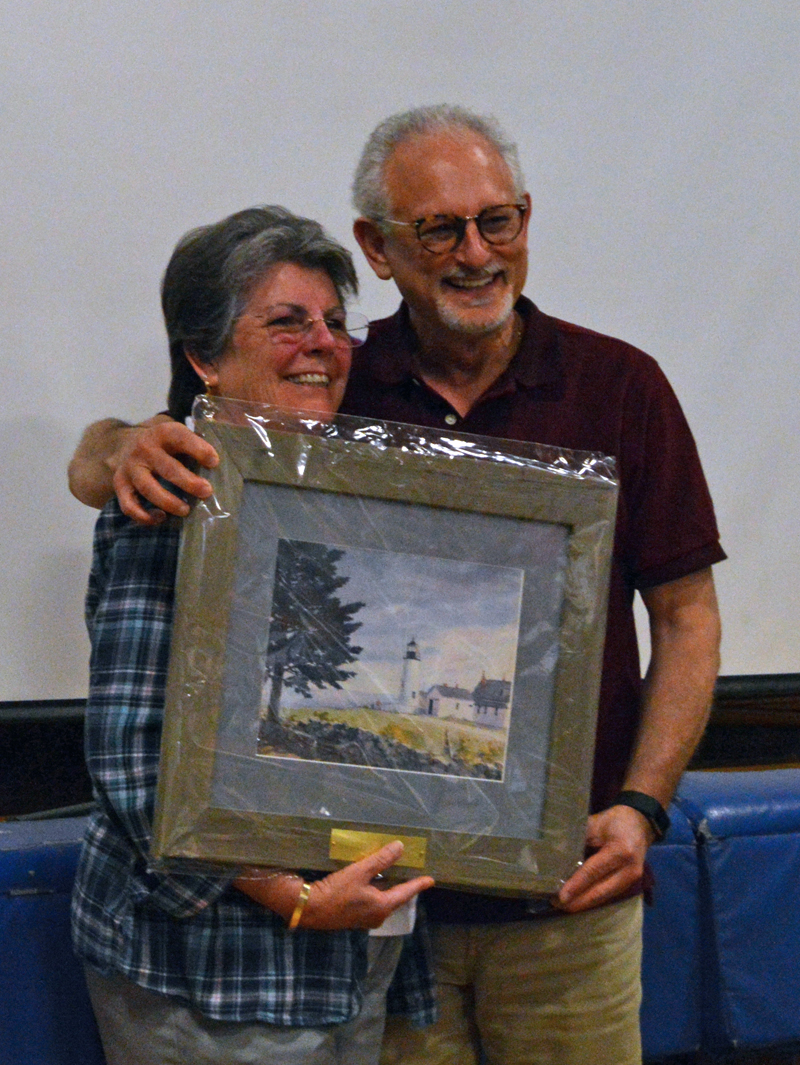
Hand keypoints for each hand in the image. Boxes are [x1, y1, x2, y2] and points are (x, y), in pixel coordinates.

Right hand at [108, 417, 218, 523]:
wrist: (127, 444)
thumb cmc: (165, 445)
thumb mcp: (179, 436)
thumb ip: (197, 446)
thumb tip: (219, 467)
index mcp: (163, 433)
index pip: (181, 438)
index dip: (199, 450)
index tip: (214, 462)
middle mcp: (144, 448)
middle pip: (167, 468)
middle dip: (189, 482)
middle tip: (206, 492)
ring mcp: (130, 467)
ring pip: (148, 488)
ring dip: (168, 502)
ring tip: (185, 510)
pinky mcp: (120, 484)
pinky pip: (129, 505)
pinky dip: (144, 515)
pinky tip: (161, 517)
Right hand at [234, 841, 434, 930]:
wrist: (310, 909)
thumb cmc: (337, 891)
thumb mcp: (360, 872)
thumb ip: (381, 859)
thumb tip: (400, 847)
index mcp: (382, 906)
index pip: (406, 893)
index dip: (418, 884)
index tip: (431, 880)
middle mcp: (377, 916)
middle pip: (395, 898)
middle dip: (403, 886)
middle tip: (412, 873)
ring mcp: (365, 918)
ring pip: (383, 900)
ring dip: (388, 887)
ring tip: (394, 874)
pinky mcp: (353, 917)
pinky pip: (372, 902)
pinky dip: (376, 891)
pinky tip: (372, 882)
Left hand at [554, 805, 653, 912]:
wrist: (640, 824)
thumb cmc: (615, 821)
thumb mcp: (595, 824)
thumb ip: (579, 839)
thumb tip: (556, 854)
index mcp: (620, 851)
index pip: (594, 871)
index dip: (576, 885)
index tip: (561, 896)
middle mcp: (629, 869)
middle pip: (600, 891)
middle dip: (578, 901)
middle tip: (556, 904)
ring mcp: (632, 879)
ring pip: (605, 896)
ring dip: (584, 903)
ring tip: (563, 906)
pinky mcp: (630, 884)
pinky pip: (609, 894)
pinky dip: (593, 899)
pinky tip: (578, 901)